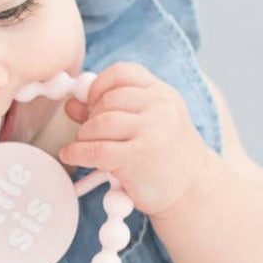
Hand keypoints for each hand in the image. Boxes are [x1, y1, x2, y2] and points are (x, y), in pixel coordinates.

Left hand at [59, 61, 210, 214]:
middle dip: (90, 116)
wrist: (191, 188)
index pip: (123, 73)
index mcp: (162, 93)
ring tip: (84, 145)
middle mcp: (161, 107)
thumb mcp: (145, 124)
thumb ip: (111, 110)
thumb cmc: (163, 155)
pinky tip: (71, 155)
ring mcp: (152, 130)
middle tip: (88, 132)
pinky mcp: (139, 156)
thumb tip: (71, 103)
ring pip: (101, 122)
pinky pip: (97, 149)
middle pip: (108, 99)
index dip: (98, 85)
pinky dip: (77, 152)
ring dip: (84, 135)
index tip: (90, 101)